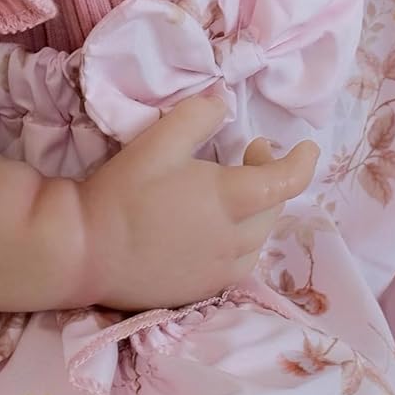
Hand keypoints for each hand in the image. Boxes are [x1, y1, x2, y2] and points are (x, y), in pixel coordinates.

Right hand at [72, 92, 318, 311]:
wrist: (86, 249)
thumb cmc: (124, 190)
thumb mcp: (159, 140)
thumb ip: (198, 116)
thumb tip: (225, 105)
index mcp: (230, 201)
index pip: (286, 182)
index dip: (303, 162)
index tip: (307, 145)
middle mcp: (234, 241)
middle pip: (274, 209)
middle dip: (270, 177)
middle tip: (248, 153)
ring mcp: (219, 271)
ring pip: (259, 239)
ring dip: (258, 210)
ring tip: (232, 190)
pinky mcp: (201, 290)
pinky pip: (240, 263)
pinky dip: (242, 239)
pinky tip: (215, 227)